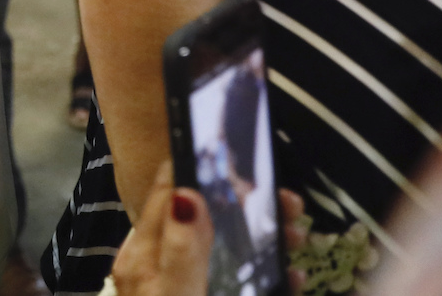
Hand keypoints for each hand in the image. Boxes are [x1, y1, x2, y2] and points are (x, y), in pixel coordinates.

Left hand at [112, 161, 309, 295]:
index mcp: (144, 257)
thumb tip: (187, 194)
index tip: (245, 159)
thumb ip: (181, 253)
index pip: (169, 192)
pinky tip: (293, 280)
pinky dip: (267, 275)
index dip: (204, 168)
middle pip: (205, 217)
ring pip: (226, 249)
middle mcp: (160, 270)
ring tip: (298, 238)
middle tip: (289, 204)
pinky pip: (239, 281)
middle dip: (248, 205)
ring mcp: (184, 290)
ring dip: (265, 238)